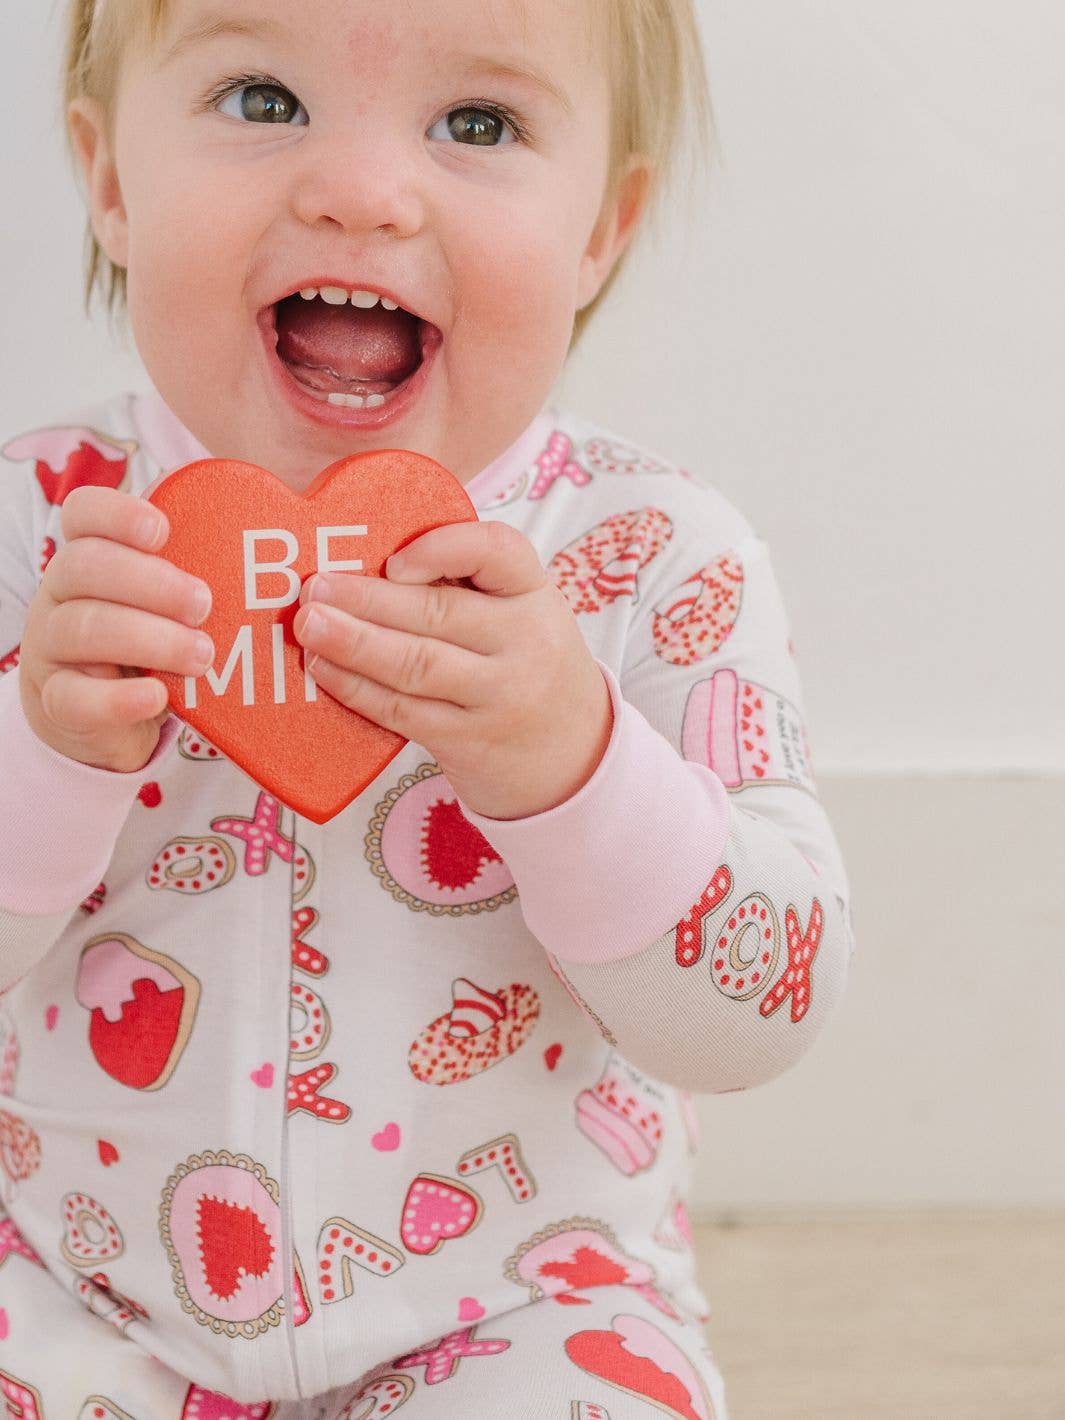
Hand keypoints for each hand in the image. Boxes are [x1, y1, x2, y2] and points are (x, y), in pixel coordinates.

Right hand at [18, 486, 215, 772]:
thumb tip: (275, 563)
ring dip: (149, 639)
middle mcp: (58, 595)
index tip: (162, 531)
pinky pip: (75, 698)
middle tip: (204, 605)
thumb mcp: (169, 605)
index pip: (83, 514)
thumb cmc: (152, 645)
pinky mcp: (56, 702)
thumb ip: (197, 578)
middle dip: (149, 582)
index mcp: (88, 557)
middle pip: (84, 566)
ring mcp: (49, 649)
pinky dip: (118, 698)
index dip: (117, 514)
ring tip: (202, 655)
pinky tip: (157, 696)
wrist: (109, 720)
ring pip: (82, 629)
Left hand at [292, 520, 613, 819]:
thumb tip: (361, 563)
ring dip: (353, 643)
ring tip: (309, 626)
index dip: (442, 548)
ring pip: (416, 664)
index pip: (498, 551)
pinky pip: (404, 710)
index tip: (395, 560)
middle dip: (367, 598)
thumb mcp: (520, 617)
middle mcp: (526, 642)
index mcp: (535, 593)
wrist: (574, 759)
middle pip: (438, 613)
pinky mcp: (470, 740)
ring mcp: (500, 696)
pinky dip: (358, 690)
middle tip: (313, 587)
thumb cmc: (526, 668)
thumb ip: (464, 588)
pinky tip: (326, 671)